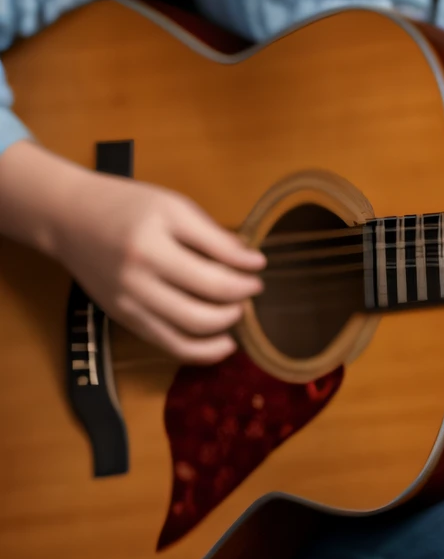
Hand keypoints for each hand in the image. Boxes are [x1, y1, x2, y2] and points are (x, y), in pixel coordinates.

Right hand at [0, 140, 263, 362]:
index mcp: (151, 245)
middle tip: (251, 290)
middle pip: (203, 308)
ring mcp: (128, 304)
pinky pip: (167, 345)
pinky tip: (223, 344)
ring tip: (238, 313)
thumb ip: (213, 236)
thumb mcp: (173, 207)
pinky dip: (200, 352)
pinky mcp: (123, 318)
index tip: (259, 268)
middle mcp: (136, 279)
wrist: (68, 219)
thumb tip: (253, 261)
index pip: (212, 272)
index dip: (246, 275)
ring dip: (224, 328)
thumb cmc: (126, 207)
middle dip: (238, 303)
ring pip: (187, 333)